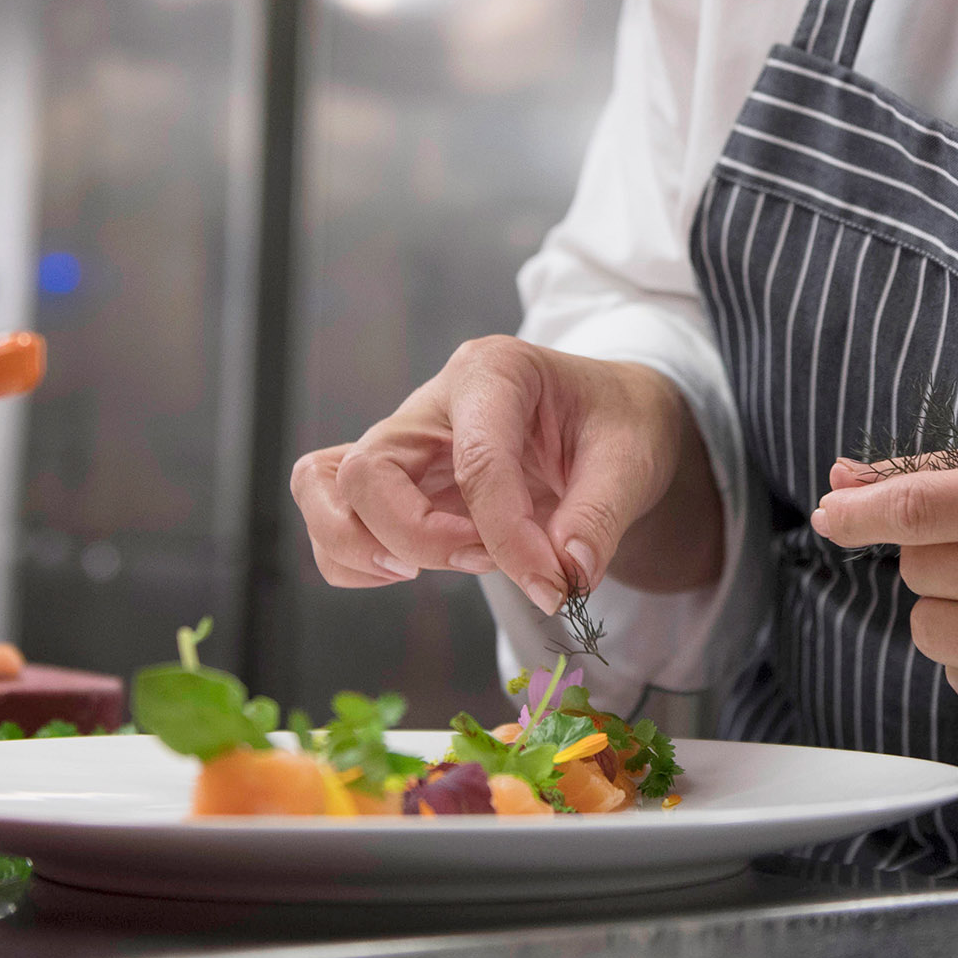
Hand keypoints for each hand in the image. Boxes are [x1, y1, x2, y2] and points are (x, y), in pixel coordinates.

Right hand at [290, 337, 720, 612]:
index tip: (552, 585)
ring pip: (324, 488)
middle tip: (483, 561)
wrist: (609, 420)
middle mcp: (433, 402)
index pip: (476, 460)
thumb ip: (599, 518)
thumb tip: (565, 577)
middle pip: (366, 472)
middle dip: (417, 538)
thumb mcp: (634, 459)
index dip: (507, 536)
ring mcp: (404, 441)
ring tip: (448, 561)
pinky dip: (356, 558)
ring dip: (369, 547)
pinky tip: (419, 567)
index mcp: (494, 372)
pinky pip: (334, 515)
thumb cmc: (617, 424)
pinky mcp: (393, 479)